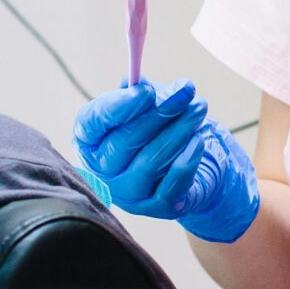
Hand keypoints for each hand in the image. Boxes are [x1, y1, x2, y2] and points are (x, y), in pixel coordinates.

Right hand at [73, 80, 259, 243]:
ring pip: (149, 162)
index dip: (117, 107)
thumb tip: (140, 81)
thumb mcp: (148, 106)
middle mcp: (103, 170)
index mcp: (91, 140)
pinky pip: (170, 185)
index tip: (146, 90)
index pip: (92, 123)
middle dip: (159, 114)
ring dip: (178, 131)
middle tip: (186, 91)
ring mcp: (127, 193)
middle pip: (123, 142)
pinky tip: (199, 140)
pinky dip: (186, 160)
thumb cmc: (158, 130)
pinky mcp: (155, 207)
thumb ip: (140, 92)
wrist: (187, 168)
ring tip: (199, 108)